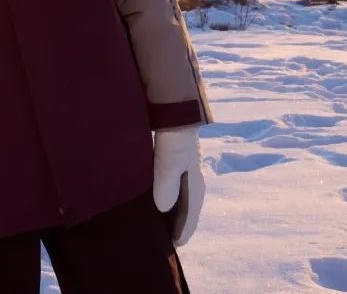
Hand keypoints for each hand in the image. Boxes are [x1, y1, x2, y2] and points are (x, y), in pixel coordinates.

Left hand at [153, 127, 205, 245]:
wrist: (174, 102)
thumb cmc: (175, 131)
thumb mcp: (171, 157)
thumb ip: (166, 181)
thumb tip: (162, 209)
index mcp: (195, 182)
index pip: (190, 214)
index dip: (182, 230)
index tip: (172, 245)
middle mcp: (191, 176)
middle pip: (185, 207)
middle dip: (176, 222)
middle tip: (163, 238)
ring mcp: (181, 166)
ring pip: (177, 195)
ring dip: (169, 208)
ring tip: (157, 220)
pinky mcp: (171, 156)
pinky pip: (169, 182)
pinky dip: (163, 193)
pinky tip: (151, 193)